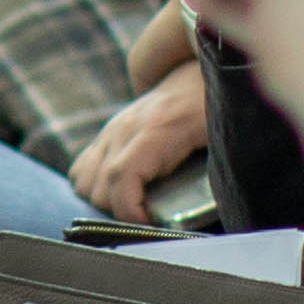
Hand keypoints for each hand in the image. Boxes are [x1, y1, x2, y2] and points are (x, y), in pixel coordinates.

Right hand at [72, 60, 213, 220]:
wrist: (201, 78)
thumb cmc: (216, 111)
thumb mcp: (221, 142)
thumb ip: (210, 177)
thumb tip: (197, 216)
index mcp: (156, 131)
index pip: (122, 177)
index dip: (130, 211)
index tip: (151, 225)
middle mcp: (125, 128)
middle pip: (98, 186)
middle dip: (120, 212)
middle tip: (150, 218)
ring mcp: (112, 129)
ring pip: (83, 180)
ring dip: (104, 201)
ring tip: (135, 206)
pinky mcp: (107, 133)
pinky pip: (82, 168)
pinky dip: (95, 187)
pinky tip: (121, 192)